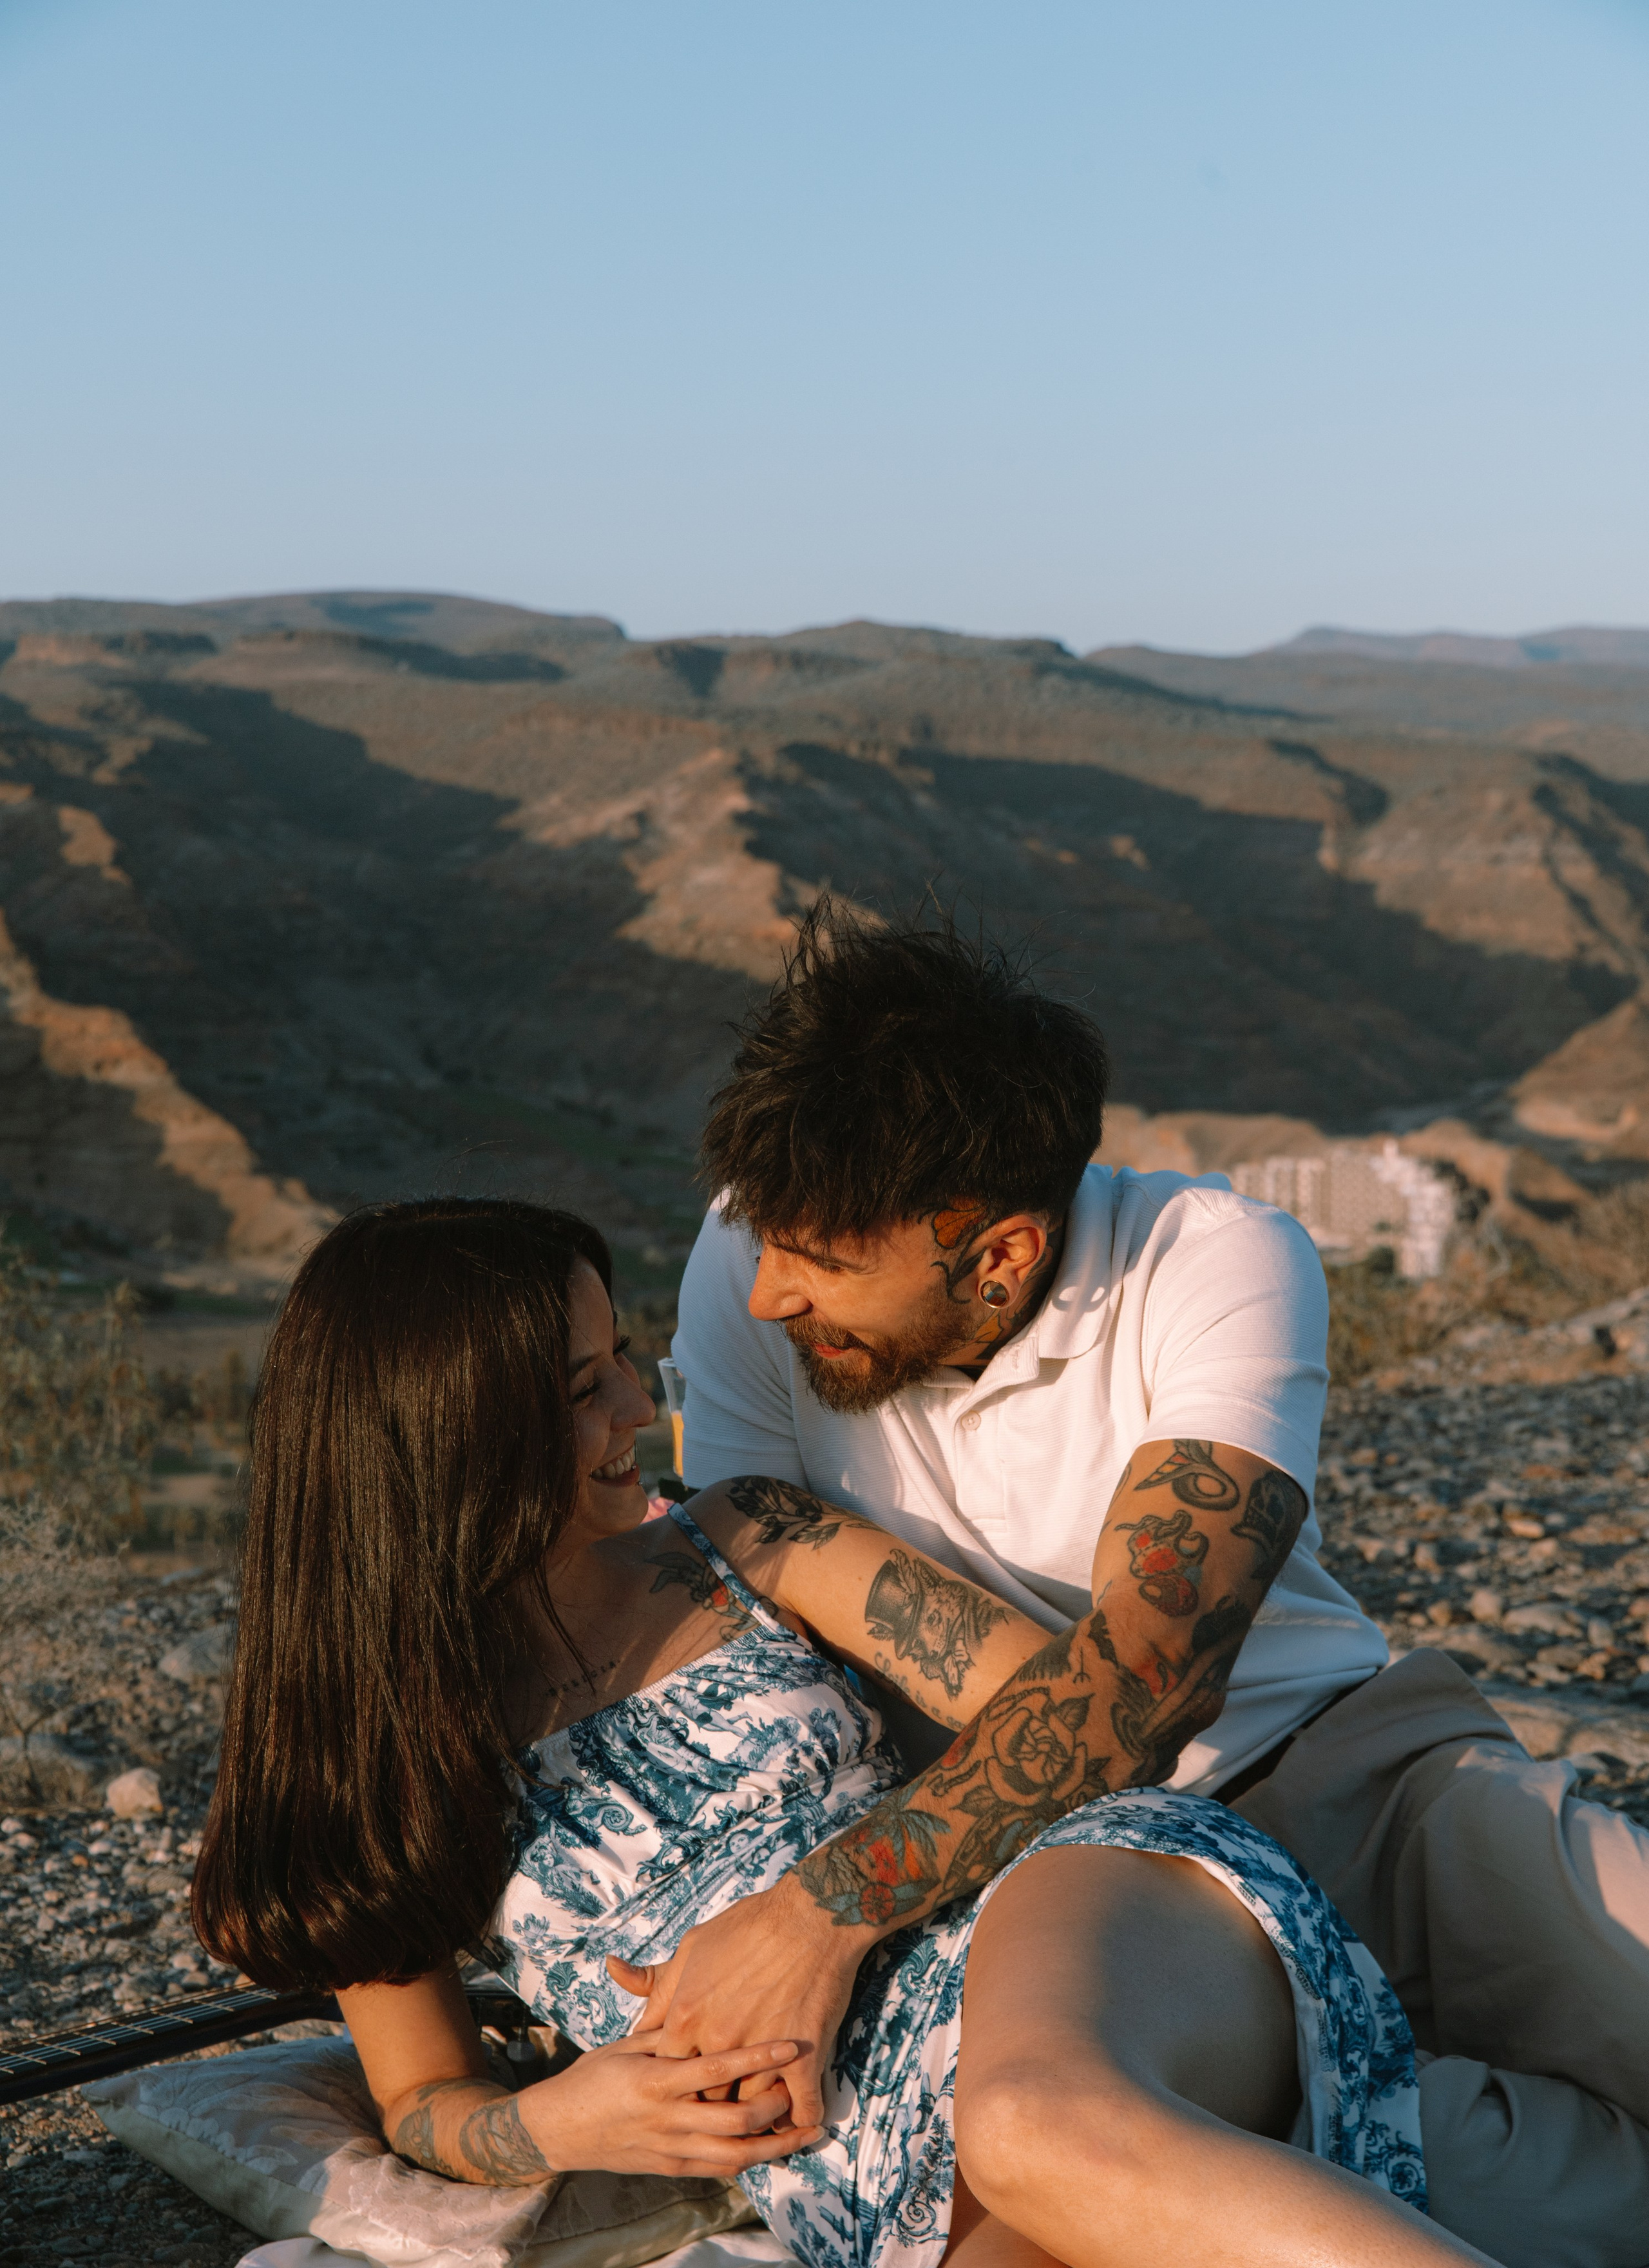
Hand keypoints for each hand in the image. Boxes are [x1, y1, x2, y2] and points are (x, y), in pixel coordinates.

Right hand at [522, 2030, 820, 2177]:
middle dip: (775, 2106)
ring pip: (734, 2155)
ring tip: (806, 2131)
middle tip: (801, 2086)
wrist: (559, 2130)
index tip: (792, 2042)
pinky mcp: (671, 2168)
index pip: (718, 2068)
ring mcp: (670, 2149)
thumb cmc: (591, 2078)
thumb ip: (664, 2031)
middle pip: (735, 2120)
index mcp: (656, 2081)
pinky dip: (750, 2159)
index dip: (759, 2055)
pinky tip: (774, 2148)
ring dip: (775, 2144)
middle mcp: (667, 2119)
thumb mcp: (624, 2045)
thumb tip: (699, 2005)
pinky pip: (718, 2168)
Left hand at [606, 1873, 879, 2127]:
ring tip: (758, 2121)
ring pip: (749, 2110)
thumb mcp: (693, 1945)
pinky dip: (800, 2120)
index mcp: (686, 2016)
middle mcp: (718, 2040)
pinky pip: (800, 2107)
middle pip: (703, 2098)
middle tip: (719, 2106)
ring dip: (755, 2117)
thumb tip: (614, 1971)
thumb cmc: (749, 1926)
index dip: (677, 2078)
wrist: (809, 1915)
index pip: (667, 2070)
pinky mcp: (802, 2057)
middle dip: (710, 2103)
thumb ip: (656, 1976)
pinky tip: (799, 2121)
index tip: (687, 2080)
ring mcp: (759, 2053)